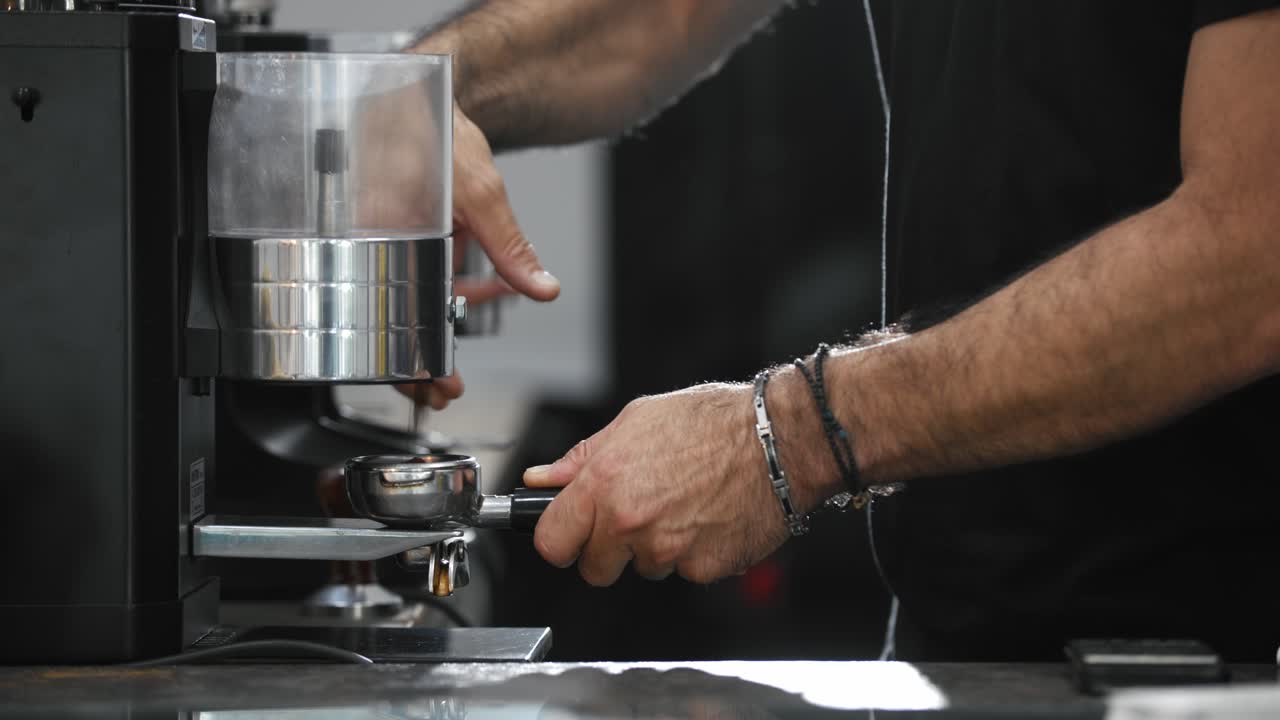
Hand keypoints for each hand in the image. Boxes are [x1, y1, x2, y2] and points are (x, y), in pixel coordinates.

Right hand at [362, 96, 558, 407]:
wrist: (425, 94)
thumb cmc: (434, 130)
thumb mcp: (480, 193)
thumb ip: (510, 246)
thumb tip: (541, 286)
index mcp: (383, 242)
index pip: (390, 317)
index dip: (410, 358)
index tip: (432, 385)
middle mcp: (382, 248)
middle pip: (393, 319)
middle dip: (417, 361)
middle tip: (438, 394)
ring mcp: (396, 244)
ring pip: (408, 302)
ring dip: (431, 335)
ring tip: (447, 370)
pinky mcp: (413, 235)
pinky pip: (426, 274)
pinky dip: (449, 293)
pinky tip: (477, 299)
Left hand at [522, 383, 794, 585]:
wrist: (778, 440)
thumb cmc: (714, 423)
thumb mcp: (636, 421)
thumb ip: (582, 458)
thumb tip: (542, 478)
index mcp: (604, 484)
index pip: (551, 542)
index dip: (559, 538)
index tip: (569, 533)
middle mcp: (631, 522)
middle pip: (594, 569)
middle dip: (608, 549)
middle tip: (635, 516)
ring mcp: (667, 550)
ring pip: (643, 568)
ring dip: (655, 547)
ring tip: (683, 504)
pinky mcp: (703, 568)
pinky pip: (684, 570)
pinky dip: (693, 551)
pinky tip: (707, 516)